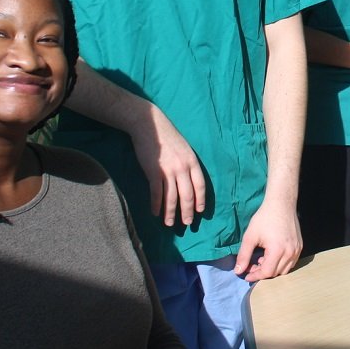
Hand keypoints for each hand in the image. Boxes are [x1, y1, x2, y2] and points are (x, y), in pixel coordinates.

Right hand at [128, 108, 207, 226]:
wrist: (149, 125)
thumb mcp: (184, 148)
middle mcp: (183, 168)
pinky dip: (156, 205)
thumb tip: (189, 180)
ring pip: (171, 198)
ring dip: (170, 213)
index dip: (200, 201)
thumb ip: (188, 163)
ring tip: (169, 223)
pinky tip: (155, 213)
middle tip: (186, 223)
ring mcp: (168, 171)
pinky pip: (157, 193)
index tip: (200, 212)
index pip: (200, 186)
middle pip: (187, 195)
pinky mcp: (153, 172)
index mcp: (192, 162)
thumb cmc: (166, 136)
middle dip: (187, 211)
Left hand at [235, 198, 300, 280]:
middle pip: (276, 273)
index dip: (255, 276)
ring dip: (273, 269)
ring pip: (285, 269)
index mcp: (277, 250)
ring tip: (262, 260)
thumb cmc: (264, 218)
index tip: (246, 275)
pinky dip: (281, 264)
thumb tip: (238, 271)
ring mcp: (297, 249)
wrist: (281, 204)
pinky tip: (272, 256)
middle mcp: (290, 252)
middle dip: (262, 272)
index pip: (267, 272)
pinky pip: (291, 262)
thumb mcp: (250, 236)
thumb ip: (244, 255)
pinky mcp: (300, 246)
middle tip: (252, 265)